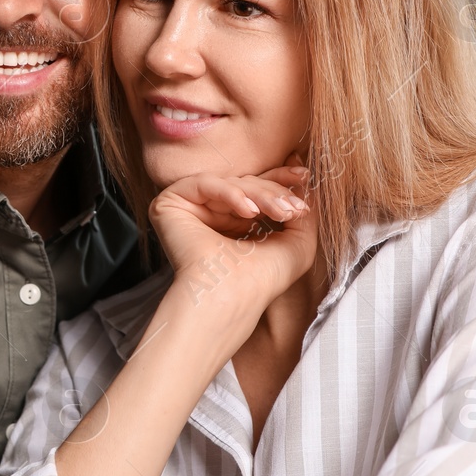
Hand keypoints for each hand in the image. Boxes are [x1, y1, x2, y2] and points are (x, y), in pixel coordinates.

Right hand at [149, 161, 315, 318]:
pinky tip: (249, 212)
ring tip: (281, 212)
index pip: (256, 189)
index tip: (305, 177)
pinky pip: (204, 184)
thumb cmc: (262, 279)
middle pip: (245, 182)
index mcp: (232, 220)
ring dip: (261, 194)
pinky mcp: (170, 203)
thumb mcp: (297, 241)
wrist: (231, 298)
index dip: (280, 180)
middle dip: (275, 190)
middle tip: (294, 207)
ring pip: (230, 183)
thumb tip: (303, 177)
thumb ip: (302, 209)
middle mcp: (209, 212)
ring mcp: (189, 207)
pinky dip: (231, 194)